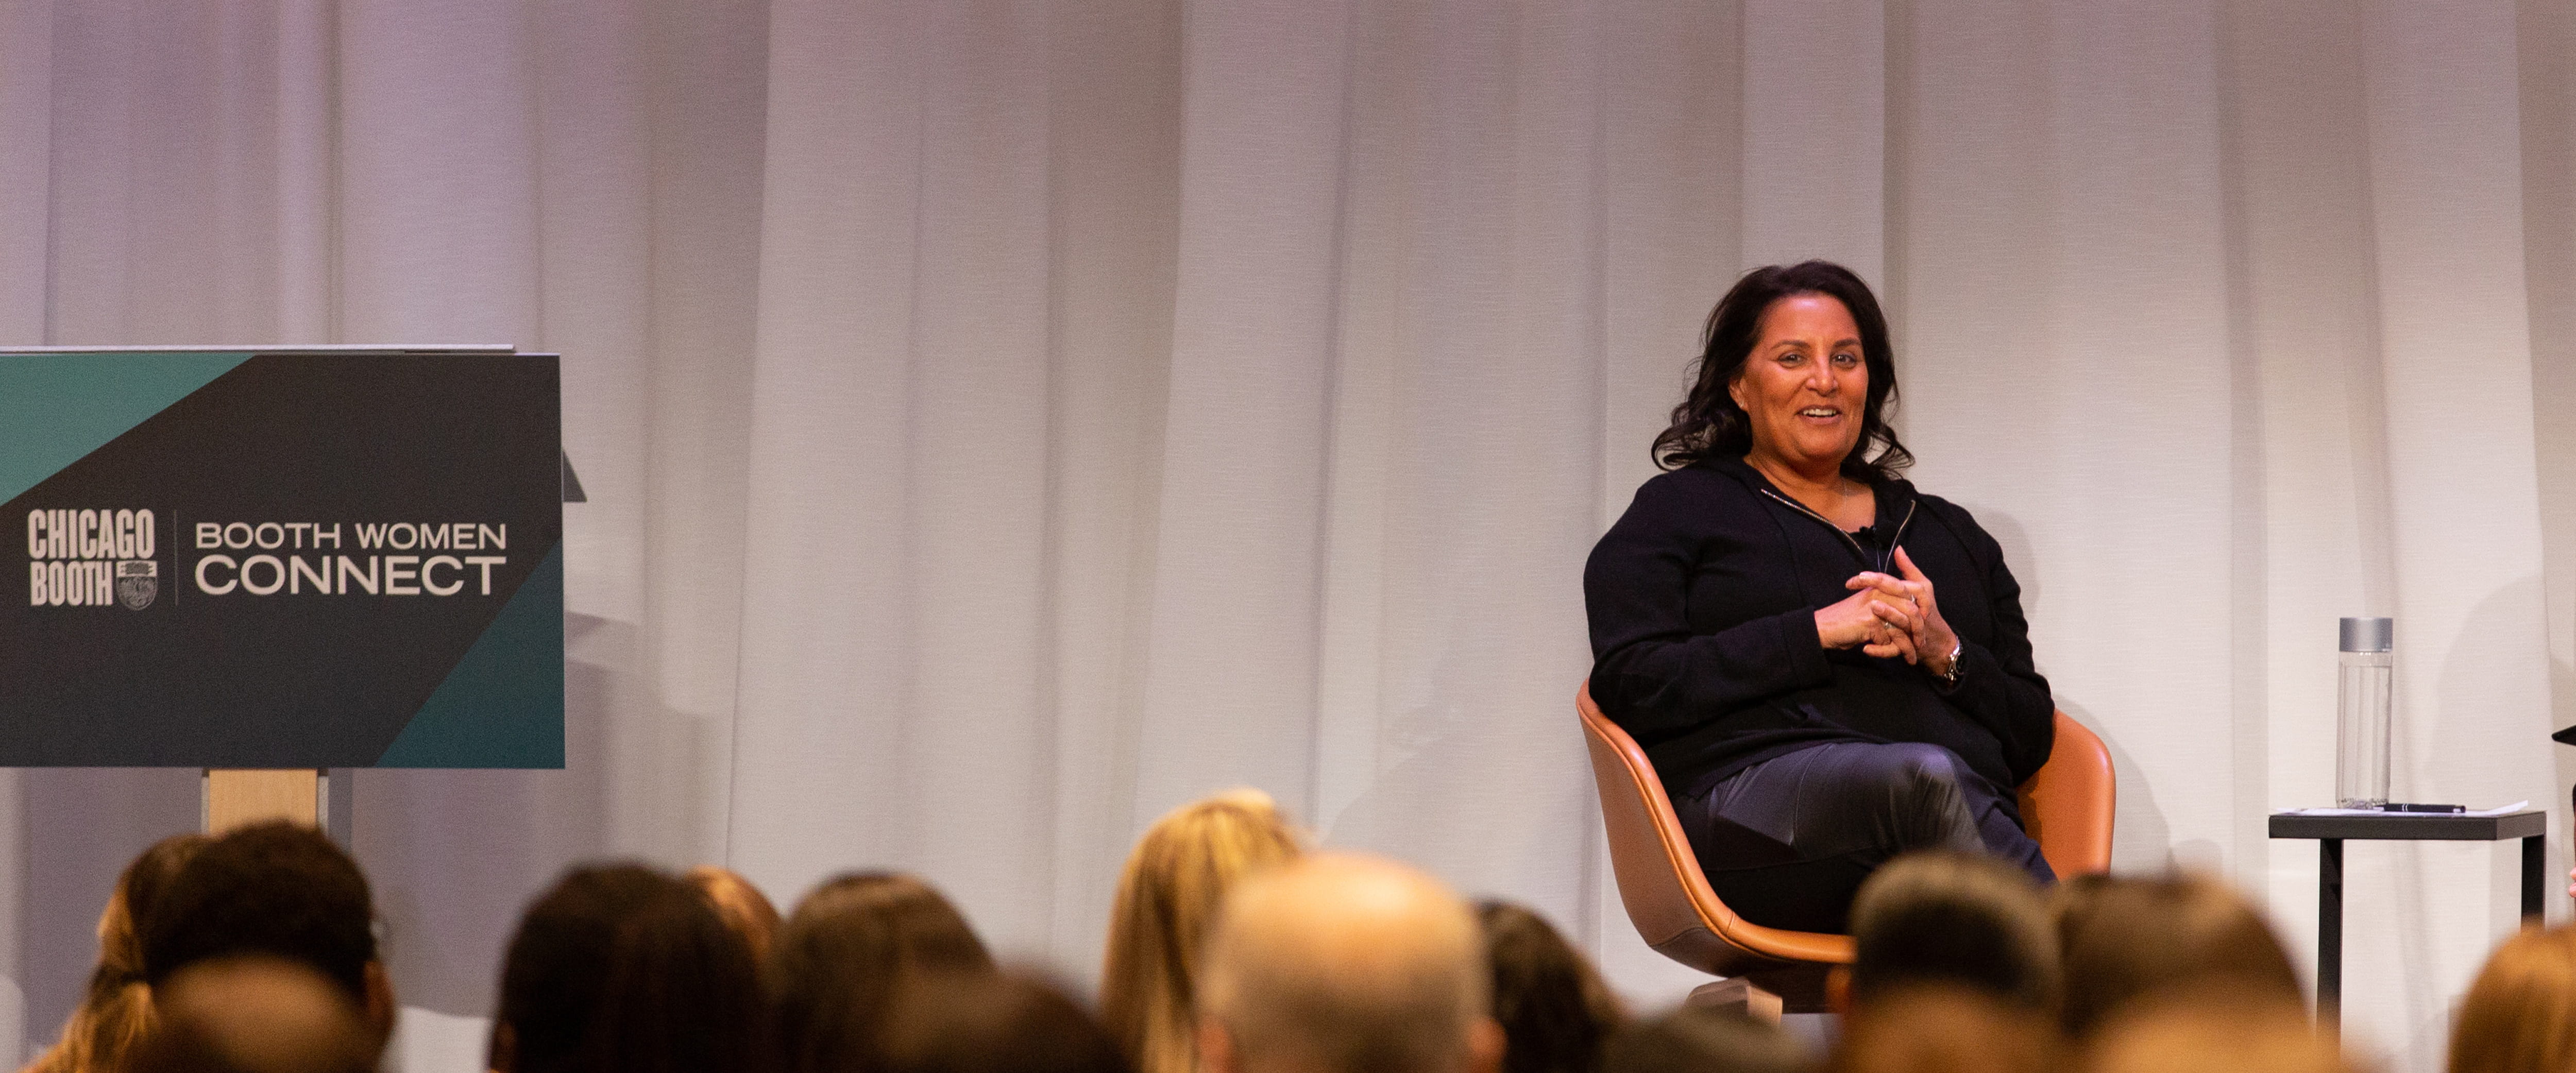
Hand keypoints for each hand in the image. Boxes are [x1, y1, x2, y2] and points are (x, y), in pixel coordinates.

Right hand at [1815, 586, 1920, 662]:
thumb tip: (1911, 617)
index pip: (1912, 592)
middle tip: (1920, 644)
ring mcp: (1876, 607)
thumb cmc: (1846, 622)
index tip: (1924, 623)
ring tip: (1911, 657)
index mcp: (1881, 587)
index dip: (1923, 608)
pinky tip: (1891, 658)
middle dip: (1919, 630)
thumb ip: (1888, 607)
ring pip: (1903, 628)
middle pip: (1912, 611)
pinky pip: (1890, 641)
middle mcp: (1880, 593)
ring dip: (1908, 646)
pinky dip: (1890, 652)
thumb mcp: (1869, 609)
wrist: (1823, 628)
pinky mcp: (1870, 622)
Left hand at [1843, 547, 1960, 675]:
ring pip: (1902, 618)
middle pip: (1898, 592)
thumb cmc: (1926, 611)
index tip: (1855, 578)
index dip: (1874, 576)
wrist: (1936, 642)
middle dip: (1878, 586)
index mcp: (1916, 591)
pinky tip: (1866, 648)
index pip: (1894, 580)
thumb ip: (1908, 569)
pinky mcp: (1912, 644)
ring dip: (1888, 613)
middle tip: (1858, 581)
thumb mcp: (1921, 587)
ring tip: (1871, 607)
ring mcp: (1915, 626)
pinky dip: (1881, 650)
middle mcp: (1916, 606)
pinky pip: (1896, 647)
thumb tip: (1898, 549)